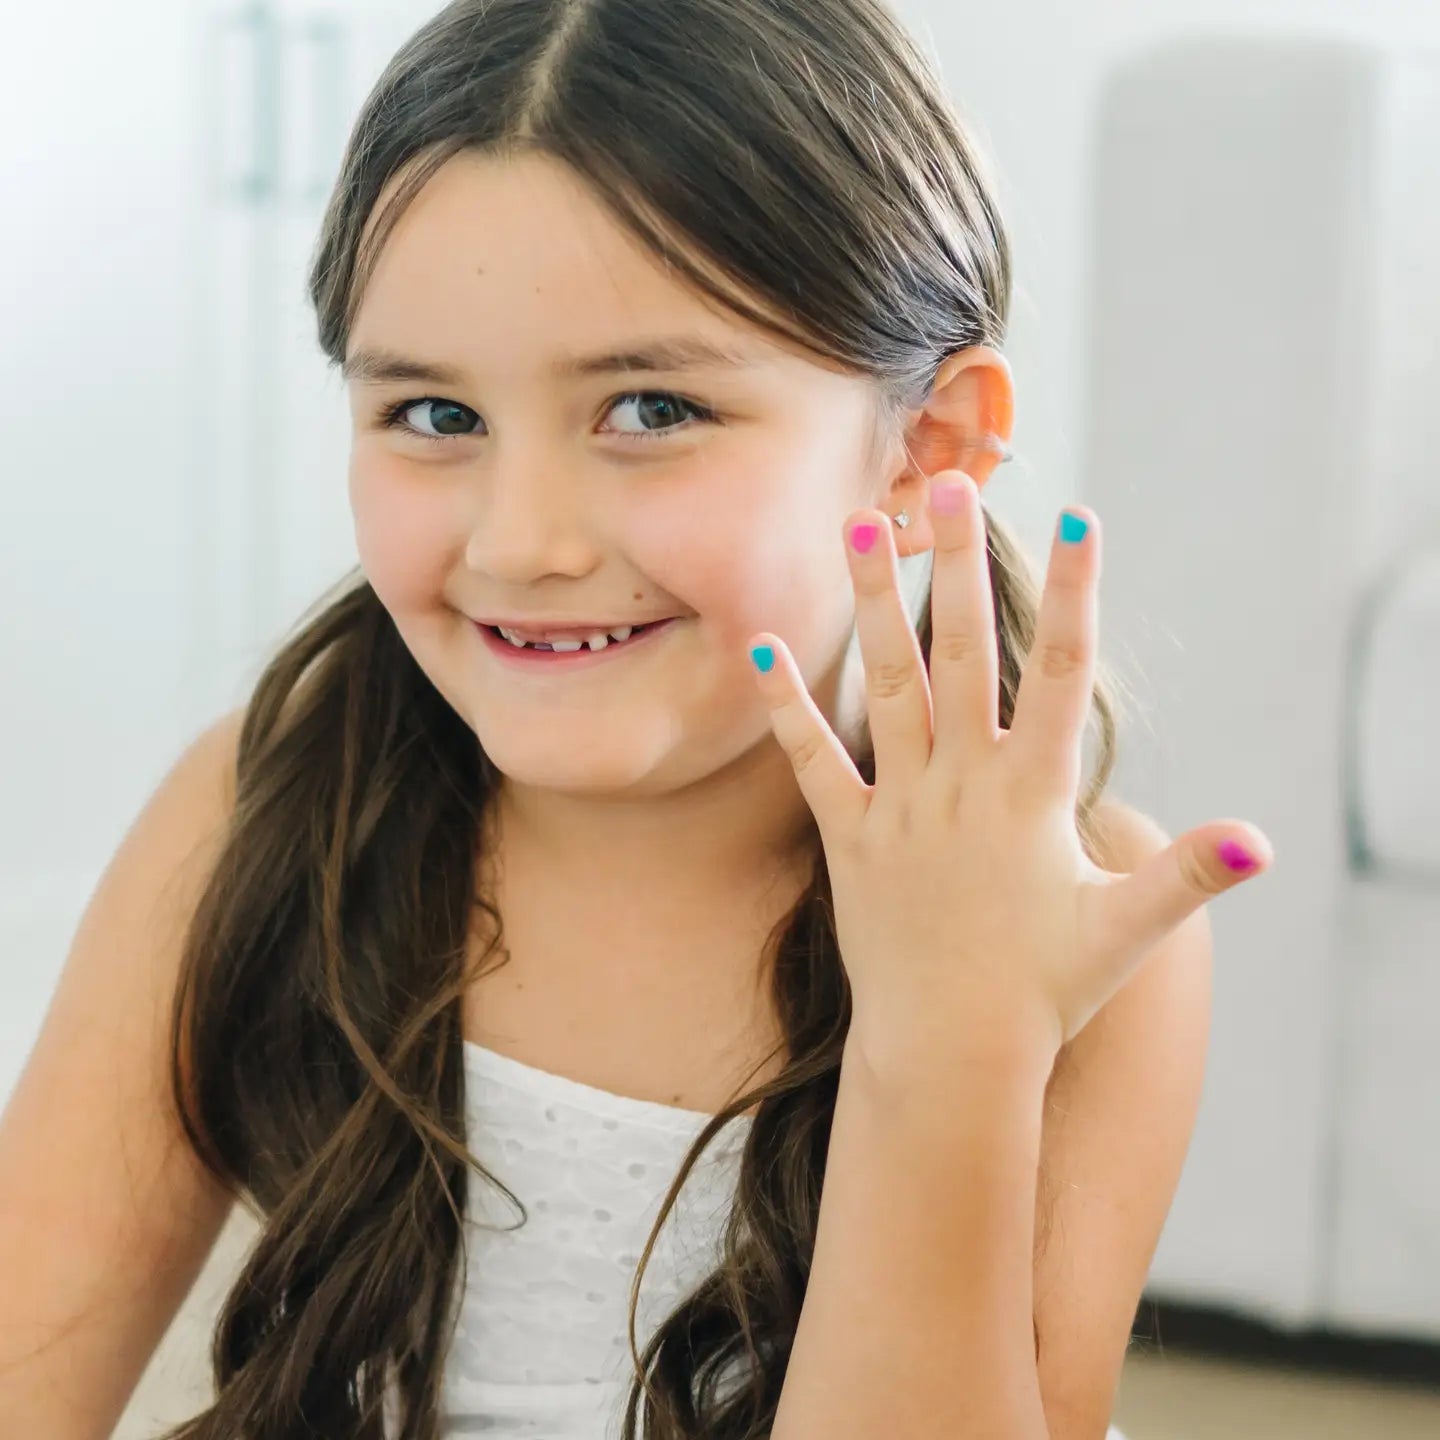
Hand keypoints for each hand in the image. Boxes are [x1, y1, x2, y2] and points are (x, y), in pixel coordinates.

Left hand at [748, 472, 1272, 1067]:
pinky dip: (790, 707)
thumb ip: (1186, 875)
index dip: (1074, 595)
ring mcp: (902, 807)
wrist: (950, 1054)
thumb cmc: (1043, 993)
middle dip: (960, 567)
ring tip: (861, 528)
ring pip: (888, 687)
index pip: (1063, 675)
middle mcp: (965, 785)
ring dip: (874, 606)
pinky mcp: (851, 838)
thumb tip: (1259, 841)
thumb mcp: (1123, 930)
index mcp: (1034, 795)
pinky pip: (815, 761)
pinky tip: (763, 648)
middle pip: (965, 655)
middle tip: (947, 486)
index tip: (1076, 520)